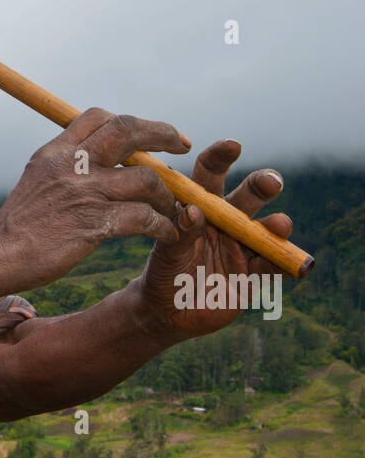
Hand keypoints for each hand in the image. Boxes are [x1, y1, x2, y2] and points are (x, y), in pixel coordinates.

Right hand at [0, 107, 190, 289]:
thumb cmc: (20, 225)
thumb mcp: (38, 179)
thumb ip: (66, 164)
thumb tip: (95, 156)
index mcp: (56, 150)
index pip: (99, 117)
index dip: (131, 121)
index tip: (151, 134)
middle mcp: (71, 163)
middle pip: (127, 131)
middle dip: (161, 134)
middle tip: (182, 146)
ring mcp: (83, 192)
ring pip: (146, 179)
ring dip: (167, 195)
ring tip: (172, 209)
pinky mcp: (93, 224)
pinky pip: (144, 218)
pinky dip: (162, 225)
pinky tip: (166, 233)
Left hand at [136, 139, 292, 341]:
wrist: (168, 312)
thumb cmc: (163, 273)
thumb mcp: (165, 253)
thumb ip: (181, 233)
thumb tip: (194, 212)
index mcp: (201, 206)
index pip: (210, 174)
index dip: (221, 158)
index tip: (232, 145)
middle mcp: (226, 221)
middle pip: (247, 196)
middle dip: (261, 186)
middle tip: (271, 181)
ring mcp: (242, 246)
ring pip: (265, 229)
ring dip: (276, 225)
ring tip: (280, 224)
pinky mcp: (253, 273)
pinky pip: (272, 266)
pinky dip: (283, 263)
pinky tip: (294, 264)